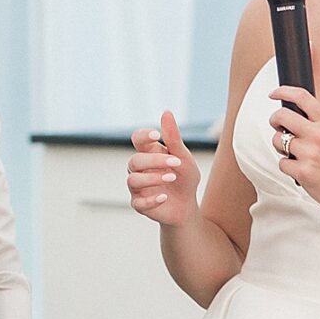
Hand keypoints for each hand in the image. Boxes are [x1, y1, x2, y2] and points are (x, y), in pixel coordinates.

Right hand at [128, 111, 200, 226]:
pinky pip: (138, 202)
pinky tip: (164, 197)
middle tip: (176, 163)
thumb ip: (173, 138)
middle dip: (154, 161)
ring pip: (133, 180)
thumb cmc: (184, 178)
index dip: (143, 136)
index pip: (137, 139)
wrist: (187, 206)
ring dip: (153, 178)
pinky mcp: (140, 205)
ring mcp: (138, 188)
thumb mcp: (183, 157)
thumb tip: (166, 112)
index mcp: (149, 153)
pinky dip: (151, 199)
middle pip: (135, 160)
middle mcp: (139, 169)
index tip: (158, 136)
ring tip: (172, 178)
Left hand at [268, 84, 319, 221]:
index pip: (302, 97)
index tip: (274, 94)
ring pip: (277, 140)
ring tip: (295, 155)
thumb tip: (289, 116)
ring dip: (280, 147)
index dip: (284, 91)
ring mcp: (310, 153)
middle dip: (274, 120)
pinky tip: (301, 170)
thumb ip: (316, 124)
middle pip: (282, 116)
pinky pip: (281, 163)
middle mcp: (319, 135)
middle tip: (278, 127)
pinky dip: (287, 167)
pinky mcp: (302, 171)